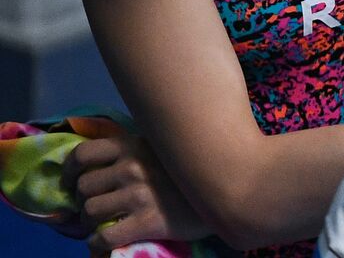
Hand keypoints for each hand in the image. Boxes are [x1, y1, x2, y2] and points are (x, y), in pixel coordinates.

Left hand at [62, 133, 211, 252]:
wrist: (227, 189)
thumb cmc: (192, 170)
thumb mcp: (163, 149)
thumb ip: (135, 152)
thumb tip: (101, 167)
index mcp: (134, 145)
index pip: (83, 153)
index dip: (70, 170)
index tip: (72, 181)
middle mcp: (132, 167)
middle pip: (83, 186)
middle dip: (84, 200)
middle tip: (95, 207)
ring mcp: (139, 194)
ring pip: (90, 212)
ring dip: (90, 223)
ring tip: (102, 224)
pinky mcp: (147, 221)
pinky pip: (103, 237)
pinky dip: (97, 243)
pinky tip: (105, 242)